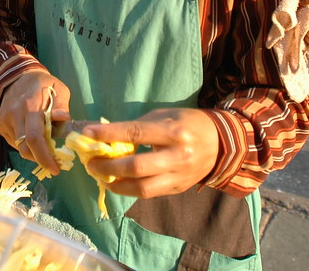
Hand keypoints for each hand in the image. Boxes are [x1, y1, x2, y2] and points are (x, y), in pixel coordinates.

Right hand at [0, 71, 70, 175]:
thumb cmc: (43, 84)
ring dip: (33, 153)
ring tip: (45, 147)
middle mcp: (14, 114)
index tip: (56, 168)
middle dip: (40, 160)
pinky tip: (32, 137)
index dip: (44, 156)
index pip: (34, 137)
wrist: (16, 76)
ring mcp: (4, 120)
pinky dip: (25, 145)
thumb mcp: (59, 89)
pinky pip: (14, 142)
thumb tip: (63, 118)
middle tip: (53, 165)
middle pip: (24, 148)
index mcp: (30, 106)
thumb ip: (61, 105)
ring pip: (19, 147)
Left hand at [81, 108, 220, 198]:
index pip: (134, 133)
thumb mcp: (164, 116)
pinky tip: (117, 183)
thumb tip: (106, 135)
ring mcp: (179, 176)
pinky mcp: (178, 188)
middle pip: (136, 166)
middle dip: (108, 166)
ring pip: (141, 187)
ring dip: (116, 184)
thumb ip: (137, 126)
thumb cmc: (187, 123)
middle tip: (90, 163)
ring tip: (100, 176)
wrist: (221, 143)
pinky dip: (129, 189)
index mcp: (172, 131)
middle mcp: (177, 156)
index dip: (108, 134)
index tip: (87, 133)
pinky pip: (149, 193)